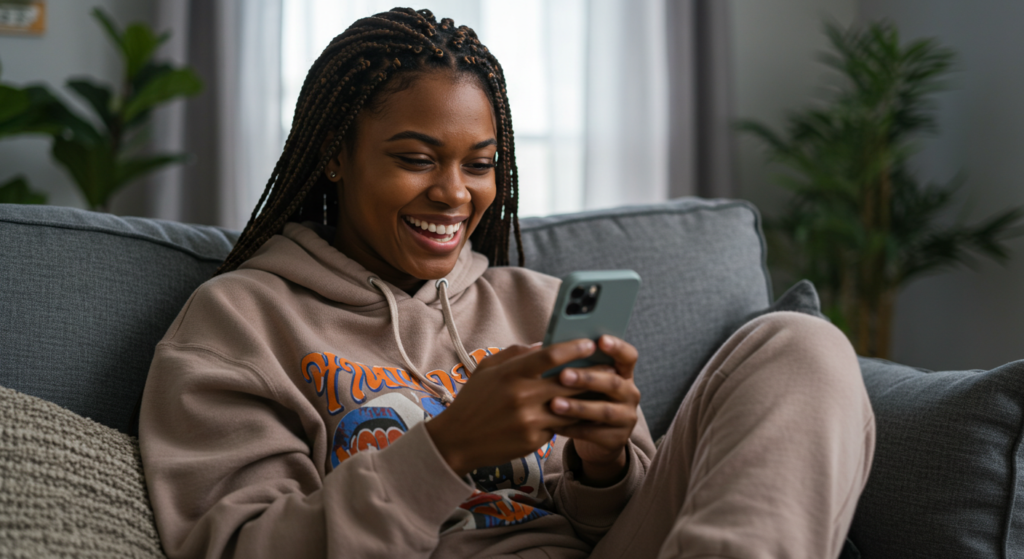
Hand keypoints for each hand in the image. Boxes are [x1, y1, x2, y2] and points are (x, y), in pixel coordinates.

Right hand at [425, 339, 593, 475]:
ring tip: (604, 390)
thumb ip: (515, 354)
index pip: (548, 356)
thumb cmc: (473, 401)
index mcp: (510, 374)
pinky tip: (588, 413)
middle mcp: (521, 396)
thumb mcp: (487, 369)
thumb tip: (543, 344)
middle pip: (567, 381)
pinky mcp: (533, 440)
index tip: (590, 343)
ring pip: (570, 406)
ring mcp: (528, 420)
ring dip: (589, 399)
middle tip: (609, 367)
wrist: (457, 441)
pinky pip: (561, 426)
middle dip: (591, 373)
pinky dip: (575, 419)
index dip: (572, 348)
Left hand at [550, 335, 640, 485]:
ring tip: (554, 404)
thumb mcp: (584, 381)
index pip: (628, 356)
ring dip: (578, 406)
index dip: (617, 347)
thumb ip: (574, 364)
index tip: (600, 340)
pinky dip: (571, 428)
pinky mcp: (617, 439)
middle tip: (563, 375)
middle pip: (613, 383)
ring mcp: (626, 417)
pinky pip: (593, 433)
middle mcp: (630, 393)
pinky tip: (553, 424)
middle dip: (587, 378)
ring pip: (604, 411)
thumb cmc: (585, 398)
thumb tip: (544, 348)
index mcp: (623, 373)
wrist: (597, 438)